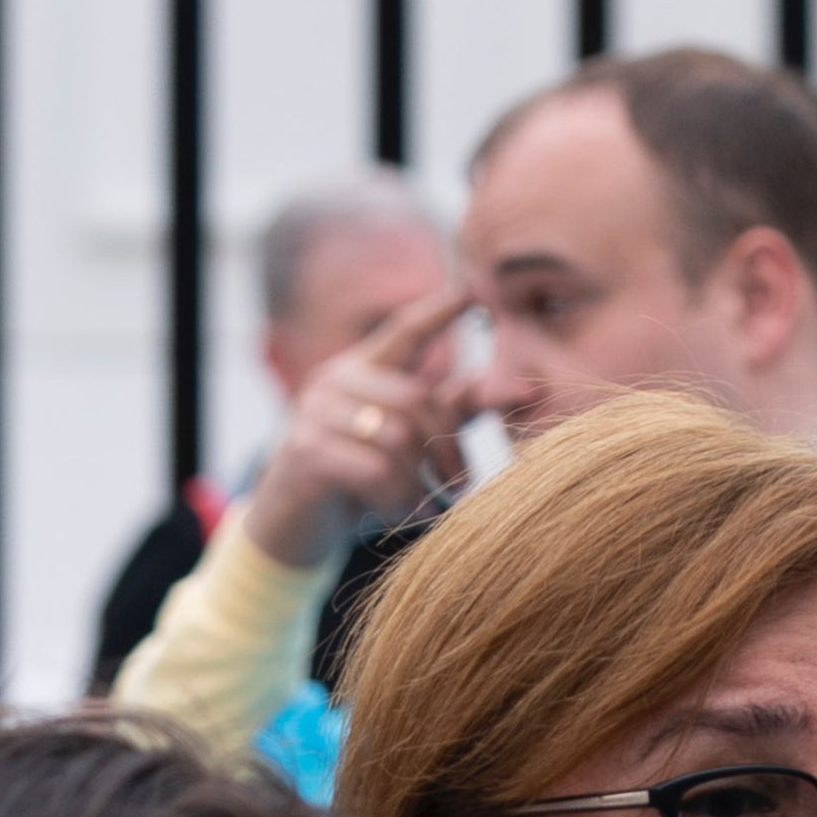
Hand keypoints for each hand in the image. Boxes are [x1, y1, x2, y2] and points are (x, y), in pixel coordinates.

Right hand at [237, 285, 475, 568]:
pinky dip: (397, 497)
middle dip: (448, 447)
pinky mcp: (303, 452)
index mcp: (362, 367)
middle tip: (462, 485)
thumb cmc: (357, 477)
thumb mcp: (409, 439)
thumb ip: (457, 408)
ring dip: (421, 480)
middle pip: (418, 399)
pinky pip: (375, 470)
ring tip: (425, 503)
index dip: (439, 309)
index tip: (474, 288)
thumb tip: (525, 389)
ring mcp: (314, 412)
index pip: (404, 328)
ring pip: (399, 437)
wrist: (291, 527)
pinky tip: (397, 512)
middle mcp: (334, 379)